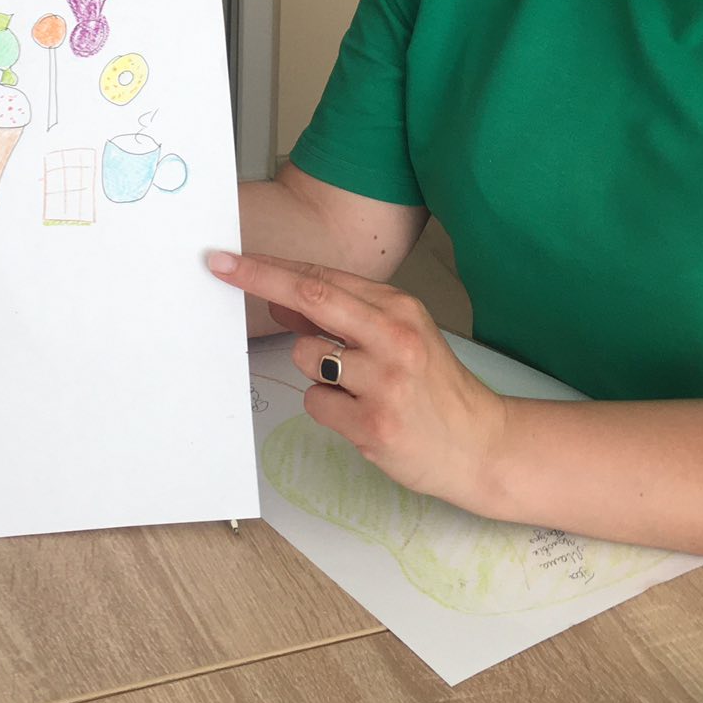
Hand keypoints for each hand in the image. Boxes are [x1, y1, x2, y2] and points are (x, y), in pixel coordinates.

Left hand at [208, 249, 507, 509]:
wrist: (482, 443)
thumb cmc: (434, 387)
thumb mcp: (394, 336)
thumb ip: (341, 315)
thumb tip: (280, 297)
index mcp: (398, 307)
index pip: (322, 276)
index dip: (270, 267)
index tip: (230, 259)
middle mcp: (393, 336)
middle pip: (311, 295)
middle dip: (259, 278)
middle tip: (220, 267)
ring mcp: (383, 381)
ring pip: (306, 356)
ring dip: (315, 371)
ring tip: (354, 389)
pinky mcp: (373, 423)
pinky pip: (316, 403)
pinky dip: (328, 408)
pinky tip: (361, 416)